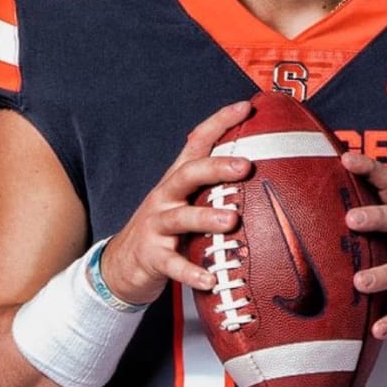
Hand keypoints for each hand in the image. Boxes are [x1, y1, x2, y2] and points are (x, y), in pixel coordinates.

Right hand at [98, 101, 253, 306]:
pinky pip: (173, 264)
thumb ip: (215, 187)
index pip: (197, 142)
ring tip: (232, 220)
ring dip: (206, 217)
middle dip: (216, 167)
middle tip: (246, 165)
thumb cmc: (168, 228)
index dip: (220, 122)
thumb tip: (264, 169)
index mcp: (178, 179)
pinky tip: (210, 280)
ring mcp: (156, 226)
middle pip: (188, 173)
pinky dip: (192, 272)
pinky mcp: (153, 256)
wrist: (122, 265)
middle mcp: (165, 196)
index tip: (246, 107)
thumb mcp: (186, 201)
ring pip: (180, 217)